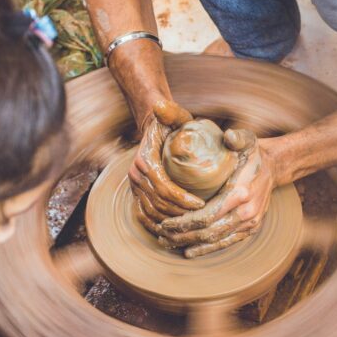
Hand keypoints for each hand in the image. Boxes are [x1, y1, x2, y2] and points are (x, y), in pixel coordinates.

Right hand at [129, 100, 204, 233]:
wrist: (153, 128)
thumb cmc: (169, 124)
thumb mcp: (174, 115)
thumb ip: (172, 112)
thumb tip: (160, 105)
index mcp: (144, 160)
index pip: (164, 187)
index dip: (182, 199)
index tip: (202, 204)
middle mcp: (135, 175)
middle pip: (158, 203)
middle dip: (180, 214)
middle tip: (202, 217)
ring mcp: (134, 186)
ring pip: (151, 212)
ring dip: (171, 221)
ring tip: (191, 224)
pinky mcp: (136, 193)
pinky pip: (142, 215)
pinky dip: (156, 225)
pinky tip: (172, 231)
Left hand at [159, 130, 274, 257]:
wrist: (274, 168)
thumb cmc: (253, 153)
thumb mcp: (247, 140)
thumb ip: (237, 137)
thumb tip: (228, 135)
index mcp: (241, 193)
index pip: (207, 215)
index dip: (184, 222)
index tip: (165, 222)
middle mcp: (246, 212)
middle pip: (208, 232)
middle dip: (182, 236)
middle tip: (161, 235)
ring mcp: (249, 224)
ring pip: (215, 240)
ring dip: (191, 244)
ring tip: (169, 242)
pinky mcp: (250, 229)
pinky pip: (226, 243)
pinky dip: (207, 249)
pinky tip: (189, 251)